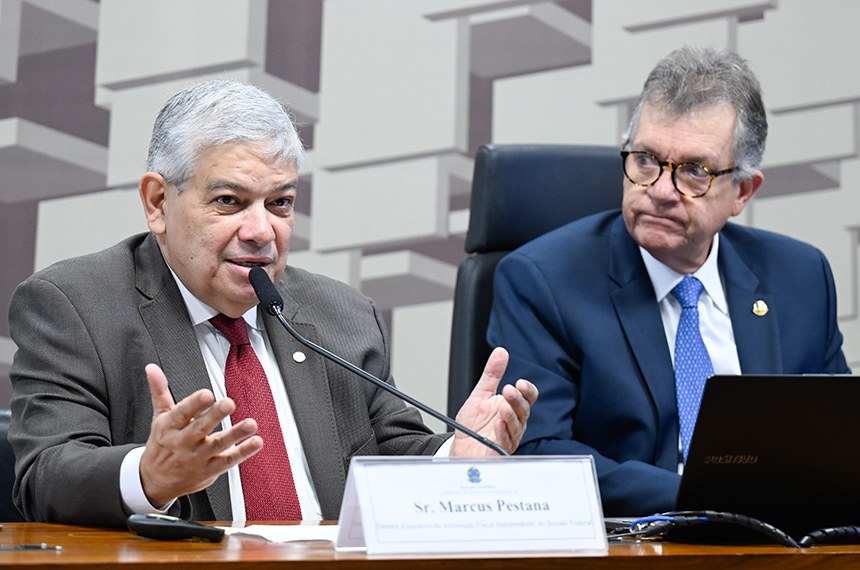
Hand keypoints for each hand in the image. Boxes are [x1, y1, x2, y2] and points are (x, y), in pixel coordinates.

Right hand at [138, 364, 262, 506]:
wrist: (154, 482)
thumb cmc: (161, 445)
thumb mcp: (159, 417)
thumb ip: (160, 391)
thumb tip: (152, 368)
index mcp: (169, 426)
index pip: (181, 413)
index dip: (194, 403)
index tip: (206, 394)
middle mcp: (183, 442)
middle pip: (200, 428)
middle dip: (215, 415)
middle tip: (229, 403)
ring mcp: (197, 458)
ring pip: (218, 444)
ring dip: (236, 434)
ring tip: (251, 424)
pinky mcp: (209, 470)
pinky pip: (228, 461)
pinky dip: (243, 452)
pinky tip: (256, 442)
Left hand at [450, 347, 537, 455]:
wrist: (460, 447)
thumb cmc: (473, 425)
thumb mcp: (480, 394)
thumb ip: (492, 375)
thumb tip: (501, 352)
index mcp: (512, 408)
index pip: (528, 398)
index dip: (527, 391)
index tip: (520, 383)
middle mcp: (514, 422)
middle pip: (523, 410)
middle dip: (517, 400)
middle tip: (509, 390)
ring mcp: (508, 437)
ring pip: (516, 426)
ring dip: (511, 416)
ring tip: (504, 406)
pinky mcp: (499, 450)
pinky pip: (505, 442)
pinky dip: (503, 433)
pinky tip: (498, 424)